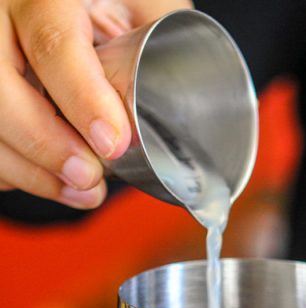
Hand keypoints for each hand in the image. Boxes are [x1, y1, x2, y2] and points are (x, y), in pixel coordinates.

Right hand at [0, 0, 191, 208]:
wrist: (67, 2)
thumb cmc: (109, 0)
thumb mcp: (142, 2)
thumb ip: (161, 35)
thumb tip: (188, 100)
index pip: (53, 43)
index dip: (81, 99)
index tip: (114, 144)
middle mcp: (2, 15)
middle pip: (0, 88)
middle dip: (44, 145)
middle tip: (88, 177)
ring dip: (30, 171)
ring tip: (81, 191)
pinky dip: (14, 171)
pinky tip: (50, 183)